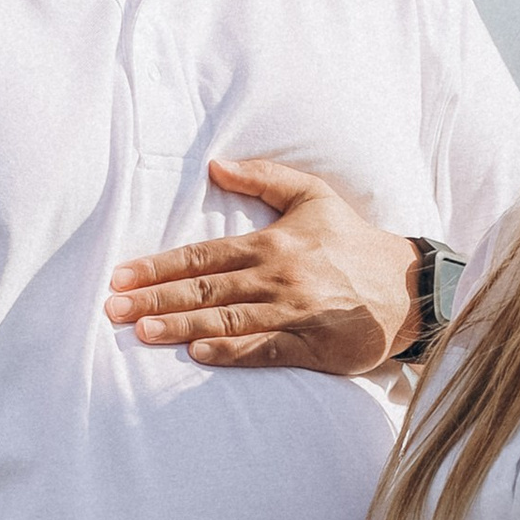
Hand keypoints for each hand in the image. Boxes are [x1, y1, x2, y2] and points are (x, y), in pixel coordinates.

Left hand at [106, 159, 419, 376]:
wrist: (406, 288)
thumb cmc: (351, 241)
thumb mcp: (313, 195)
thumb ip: (263, 178)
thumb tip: (216, 164)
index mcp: (272, 244)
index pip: (203, 256)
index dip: (159, 266)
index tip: (122, 275)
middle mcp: (278, 279)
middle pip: (206, 290)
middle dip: (156, 299)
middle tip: (113, 308)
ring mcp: (293, 314)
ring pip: (228, 322)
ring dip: (182, 327)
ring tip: (142, 332)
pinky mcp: (311, 346)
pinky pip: (264, 350)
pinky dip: (231, 353)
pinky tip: (198, 354)